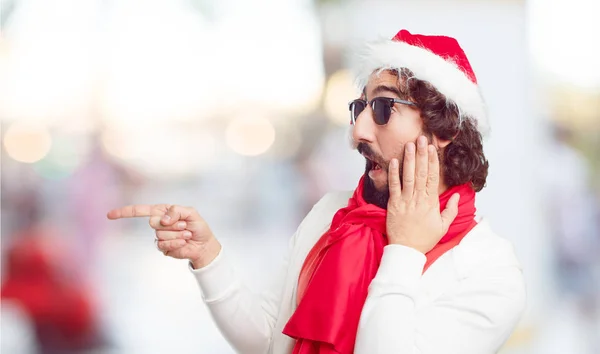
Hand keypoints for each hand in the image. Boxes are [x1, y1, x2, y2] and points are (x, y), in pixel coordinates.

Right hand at [107, 204, 220, 267]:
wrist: (203, 245)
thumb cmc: (198, 227)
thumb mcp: (191, 213)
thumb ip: (176, 211)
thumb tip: (163, 219)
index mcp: (163, 211)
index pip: (140, 211)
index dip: (125, 212)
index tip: (110, 215)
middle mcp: (159, 223)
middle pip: (153, 222)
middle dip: (172, 224)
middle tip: (184, 225)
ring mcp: (160, 236)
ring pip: (160, 234)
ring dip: (177, 234)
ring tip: (186, 234)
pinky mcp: (163, 247)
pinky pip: (164, 245)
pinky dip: (176, 242)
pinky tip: (183, 242)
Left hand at [386, 136, 459, 253]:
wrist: (406, 250)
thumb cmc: (424, 239)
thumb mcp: (443, 226)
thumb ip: (450, 210)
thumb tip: (455, 195)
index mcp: (431, 203)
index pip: (433, 177)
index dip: (433, 161)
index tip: (433, 148)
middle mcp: (418, 199)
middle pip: (421, 173)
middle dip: (422, 154)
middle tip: (422, 139)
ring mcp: (405, 201)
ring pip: (408, 176)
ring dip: (409, 159)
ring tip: (410, 144)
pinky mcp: (393, 204)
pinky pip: (393, 186)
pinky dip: (393, 173)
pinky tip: (395, 161)